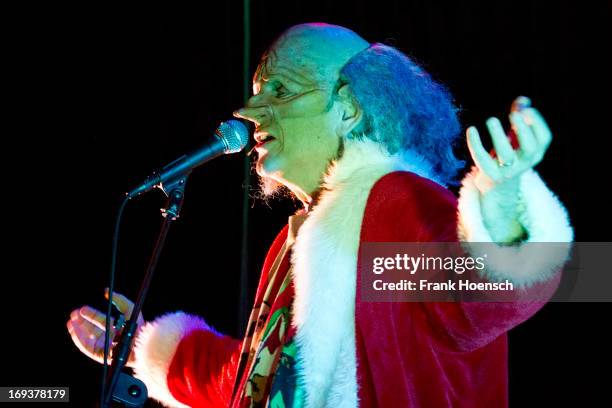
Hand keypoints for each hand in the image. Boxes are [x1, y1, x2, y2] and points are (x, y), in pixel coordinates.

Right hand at [67, 289, 144, 366]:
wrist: (138, 344)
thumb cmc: (137, 327)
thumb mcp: (130, 309)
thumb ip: (119, 299)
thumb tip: (106, 291)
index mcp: (117, 328)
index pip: (101, 320)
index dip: (91, 314)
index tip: (82, 309)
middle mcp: (110, 337)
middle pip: (92, 329)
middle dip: (82, 322)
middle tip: (73, 314)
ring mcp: (106, 347)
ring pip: (88, 338)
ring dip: (78, 330)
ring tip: (70, 322)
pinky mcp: (101, 356)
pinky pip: (87, 348)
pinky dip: (79, 339)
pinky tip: (74, 331)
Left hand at [465, 96, 552, 242]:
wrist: (497, 186)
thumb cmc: (509, 155)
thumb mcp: (517, 138)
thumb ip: (520, 118)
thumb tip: (522, 100)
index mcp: (536, 153)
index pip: (544, 138)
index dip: (537, 123)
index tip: (526, 110)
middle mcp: (525, 163)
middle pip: (529, 148)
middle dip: (523, 130)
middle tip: (514, 114)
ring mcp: (508, 171)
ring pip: (506, 155)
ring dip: (499, 136)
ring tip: (492, 120)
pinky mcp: (490, 175)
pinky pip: (482, 159)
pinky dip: (475, 144)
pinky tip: (471, 129)